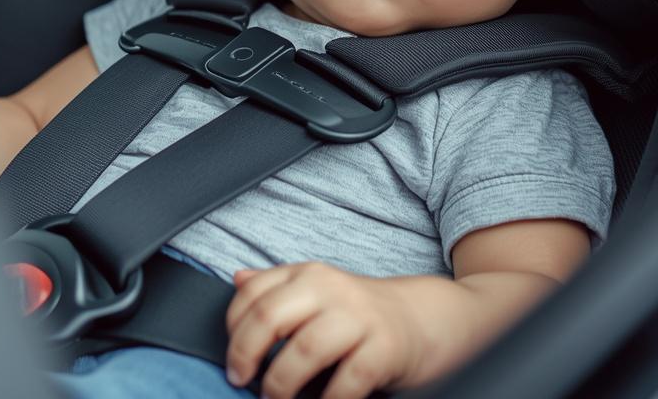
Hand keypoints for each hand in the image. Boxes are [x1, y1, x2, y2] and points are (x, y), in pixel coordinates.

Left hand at [224, 261, 419, 398]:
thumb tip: (238, 279)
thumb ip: (277, 286)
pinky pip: (348, 381)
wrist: (424, 317)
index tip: (233, 359)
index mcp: (308, 275)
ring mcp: (360, 317)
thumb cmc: (360, 312)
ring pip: (305, 349)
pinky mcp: (386, 348)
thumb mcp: (318, 290)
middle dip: (246, 353)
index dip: (234, 330)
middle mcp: (331, 289)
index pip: (254, 294)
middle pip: (271, 316)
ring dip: (281, 383)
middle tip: (241, 381)